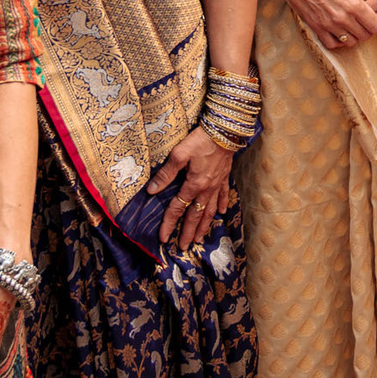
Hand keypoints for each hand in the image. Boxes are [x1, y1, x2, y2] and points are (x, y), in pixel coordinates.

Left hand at [147, 125, 233, 252]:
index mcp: (193, 184)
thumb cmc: (200, 140)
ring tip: (199, 238)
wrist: (225, 130)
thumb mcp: (178, 154)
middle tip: (183, 247)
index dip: (169, 224)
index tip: (163, 238)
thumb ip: (165, 174)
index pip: (178, 209)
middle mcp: (206, 189)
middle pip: (195, 215)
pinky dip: (222, 205)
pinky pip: (223, 195)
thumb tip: (151, 190)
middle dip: (188, 232)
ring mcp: (217, 184)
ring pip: (210, 210)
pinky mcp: (225, 177)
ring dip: (204, 225)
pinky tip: (221, 213)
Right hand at [281, 0, 376, 50]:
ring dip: (355, 37)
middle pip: (365, 35)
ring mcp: (329, 25)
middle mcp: (342, 18)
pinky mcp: (316, 27)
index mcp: (353, 4)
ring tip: (355, 29)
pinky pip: (333, 43)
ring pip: (350, 42)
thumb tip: (363, 9)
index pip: (375, 25)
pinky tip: (341, 34)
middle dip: (370, 31)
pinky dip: (339, 41)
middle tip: (369, 25)